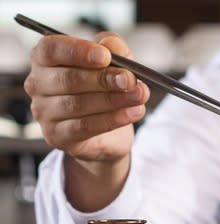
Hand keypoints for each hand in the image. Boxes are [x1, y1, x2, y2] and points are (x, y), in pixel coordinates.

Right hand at [25, 32, 149, 210]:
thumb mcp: (117, 67)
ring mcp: (46, 115)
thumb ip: (116, 51)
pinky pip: (84, 129)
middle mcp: (40, 87)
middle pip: (66, 80)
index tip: (106, 57)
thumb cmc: (109, 92)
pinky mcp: (59, 139)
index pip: (50, 50)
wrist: (111, 133)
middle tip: (132, 81)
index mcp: (48, 61)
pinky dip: (112, 120)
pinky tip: (134, 113)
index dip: (77, 52)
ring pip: (77, 106)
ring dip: (113, 102)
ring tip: (141, 98)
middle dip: (104, 80)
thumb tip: (116, 50)